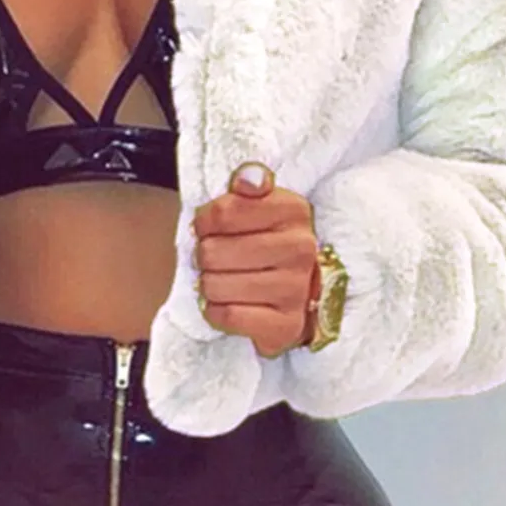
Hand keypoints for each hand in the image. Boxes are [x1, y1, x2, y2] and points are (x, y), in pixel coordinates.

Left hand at [191, 162, 319, 357]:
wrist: (297, 296)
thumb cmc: (267, 244)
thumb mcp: (260, 206)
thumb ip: (250, 183)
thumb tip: (248, 179)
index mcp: (293, 210)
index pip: (223, 212)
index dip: (204, 222)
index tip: (207, 228)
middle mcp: (301, 248)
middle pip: (213, 251)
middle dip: (205, 256)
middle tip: (215, 259)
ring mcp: (296, 289)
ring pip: (216, 286)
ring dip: (209, 285)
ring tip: (222, 280)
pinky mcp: (286, 325)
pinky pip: (227, 315)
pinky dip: (216, 311)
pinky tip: (226, 303)